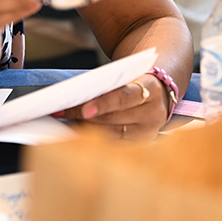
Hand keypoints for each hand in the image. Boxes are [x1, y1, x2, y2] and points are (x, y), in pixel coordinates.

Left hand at [55, 73, 169, 139]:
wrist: (159, 91)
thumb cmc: (135, 81)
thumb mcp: (128, 76)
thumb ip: (108, 84)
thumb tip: (76, 95)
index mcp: (151, 88)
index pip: (125, 96)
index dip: (104, 103)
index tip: (84, 109)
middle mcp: (154, 112)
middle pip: (115, 118)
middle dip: (85, 116)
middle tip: (62, 112)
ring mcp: (150, 131)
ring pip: (114, 133)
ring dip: (87, 129)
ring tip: (65, 124)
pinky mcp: (143, 143)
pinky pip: (116, 143)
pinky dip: (97, 139)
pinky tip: (79, 135)